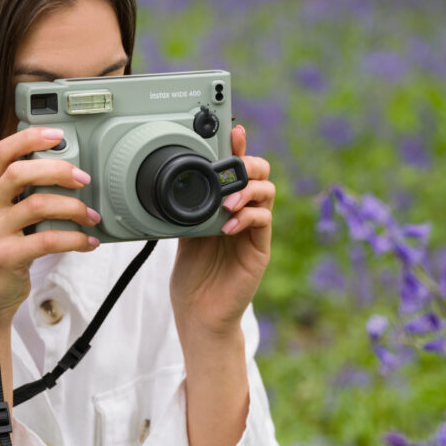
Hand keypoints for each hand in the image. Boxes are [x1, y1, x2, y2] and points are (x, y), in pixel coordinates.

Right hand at [0, 127, 100, 323]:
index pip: (2, 152)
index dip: (28, 139)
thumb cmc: (11, 247)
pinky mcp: (6, 256)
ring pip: (37, 205)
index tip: (57, 135)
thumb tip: (72, 173)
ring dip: (72, 207)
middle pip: (20, 173)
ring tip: (91, 215)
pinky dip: (73, 239)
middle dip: (57, 170)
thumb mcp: (14, 216)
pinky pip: (46, 240)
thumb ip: (31, 193)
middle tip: (83, 179)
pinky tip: (87, 242)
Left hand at [170, 125, 273, 336]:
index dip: (237, 149)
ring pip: (266, 192)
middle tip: (233, 166)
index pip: (236, 171)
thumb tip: (179, 182)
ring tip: (227, 201)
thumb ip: (188, 209)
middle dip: (248, 162)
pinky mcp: (259, 249)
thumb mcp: (183, 234)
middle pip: (260, 174)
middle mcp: (242, 214)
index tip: (233, 131)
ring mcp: (253, 231)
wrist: (199, 314)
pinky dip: (247, 216)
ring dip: (247, 189)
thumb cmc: (192, 277)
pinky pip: (263, 221)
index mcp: (224, 207)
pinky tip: (229, 225)